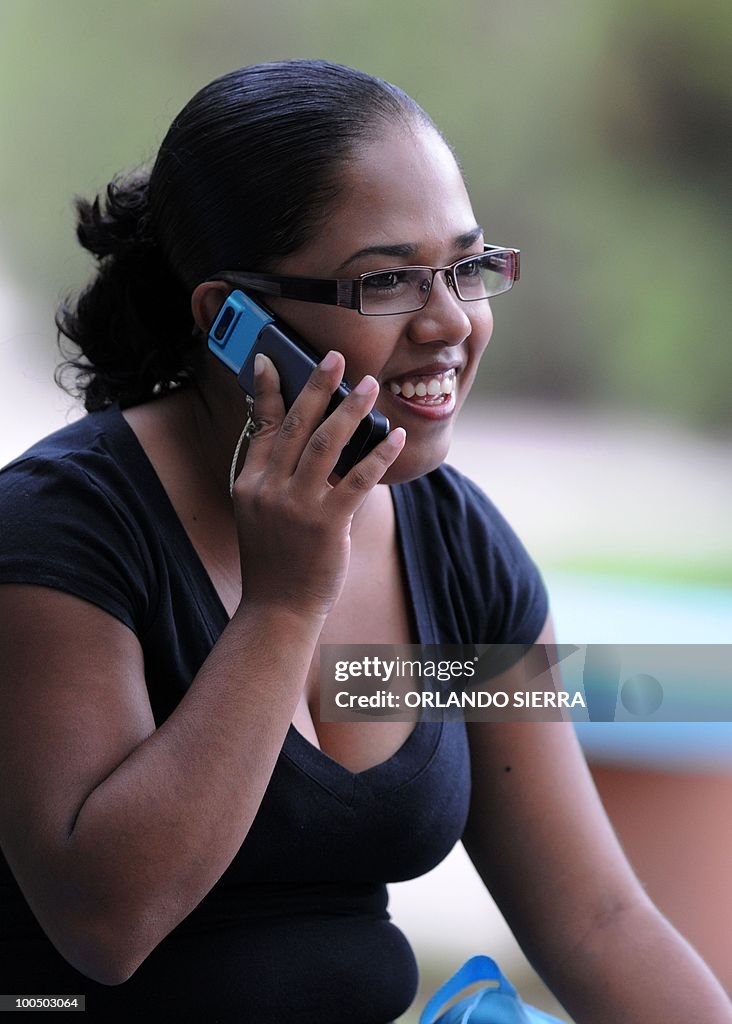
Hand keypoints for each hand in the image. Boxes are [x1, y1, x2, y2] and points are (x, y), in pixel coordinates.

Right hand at [231, 350, 405, 621]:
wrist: (277, 610)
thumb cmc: (274, 562)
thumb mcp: (258, 515)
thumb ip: (273, 479)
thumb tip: (302, 444)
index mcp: (250, 483)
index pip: (260, 426)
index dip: (266, 391)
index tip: (270, 359)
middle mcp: (269, 489)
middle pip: (295, 425)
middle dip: (316, 386)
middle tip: (336, 357)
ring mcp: (297, 507)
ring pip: (325, 444)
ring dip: (350, 410)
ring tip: (369, 386)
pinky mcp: (326, 525)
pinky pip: (358, 480)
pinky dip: (378, 455)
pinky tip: (395, 438)